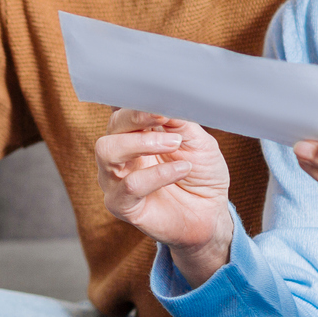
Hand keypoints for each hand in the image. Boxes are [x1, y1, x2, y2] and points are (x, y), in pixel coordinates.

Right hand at [96, 109, 235, 284]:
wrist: (210, 213)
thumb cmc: (201, 175)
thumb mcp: (197, 140)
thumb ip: (178, 121)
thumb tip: (162, 103)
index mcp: (135, 135)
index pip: (124, 113)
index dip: (138, 106)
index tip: (161, 105)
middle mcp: (119, 155)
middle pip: (110, 128)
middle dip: (136, 120)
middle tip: (166, 122)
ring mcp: (115, 180)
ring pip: (107, 152)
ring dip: (141, 144)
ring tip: (174, 145)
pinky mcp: (121, 204)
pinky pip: (130, 185)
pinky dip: (157, 174)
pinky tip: (181, 170)